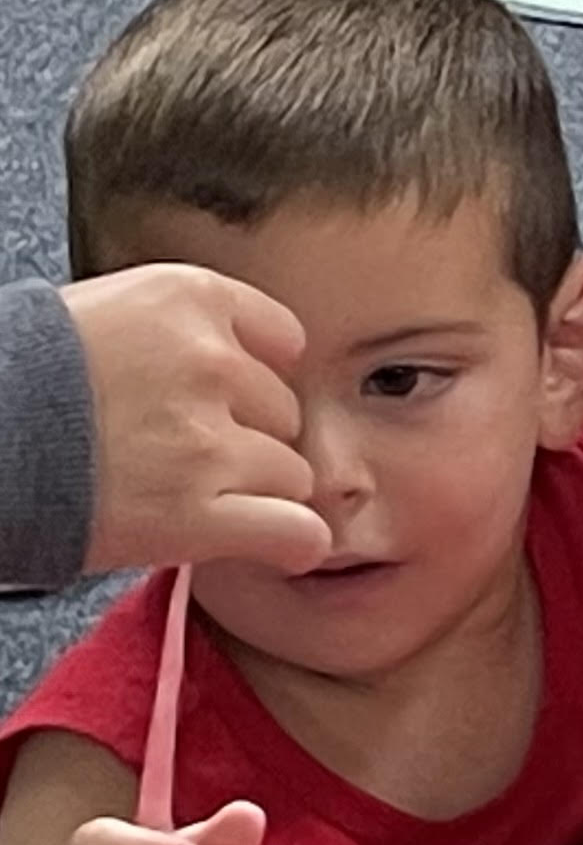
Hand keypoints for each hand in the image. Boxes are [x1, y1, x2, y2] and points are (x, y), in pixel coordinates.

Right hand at [65, 270, 326, 578]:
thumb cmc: (18, 379)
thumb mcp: (104, 312)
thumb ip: (178, 330)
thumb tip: (229, 359)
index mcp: (191, 300)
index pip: (281, 340)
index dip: (255, 380)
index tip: (227, 402)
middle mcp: (210, 362)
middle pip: (283, 411)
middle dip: (246, 437)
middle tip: (182, 457)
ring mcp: (204, 439)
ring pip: (289, 472)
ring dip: (254, 492)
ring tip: (193, 499)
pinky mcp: (189, 512)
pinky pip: (290, 529)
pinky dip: (293, 541)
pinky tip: (286, 544)